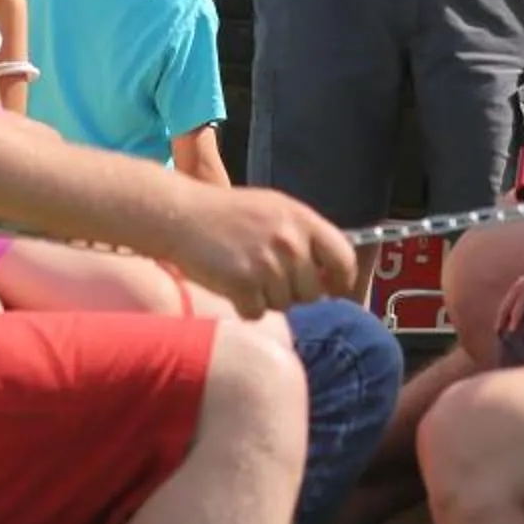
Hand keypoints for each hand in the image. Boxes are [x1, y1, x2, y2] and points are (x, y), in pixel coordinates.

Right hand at [167, 185, 355, 317]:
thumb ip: (302, 235)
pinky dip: (244, 306)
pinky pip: (257, 313)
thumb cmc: (226, 214)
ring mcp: (267, 263)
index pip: (343, 257)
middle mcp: (290, 241)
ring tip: (245, 274)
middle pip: (313, 292)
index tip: (333, 287)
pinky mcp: (243, 284)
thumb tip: (328, 271)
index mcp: (302, 219)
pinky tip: (230, 285)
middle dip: (294, 292)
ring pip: (284, 305)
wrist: (180, 216)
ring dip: (266, 298)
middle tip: (268, 278)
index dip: (341, 278)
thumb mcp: (274, 210)